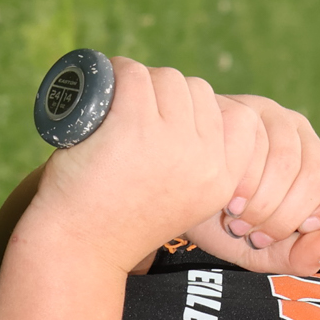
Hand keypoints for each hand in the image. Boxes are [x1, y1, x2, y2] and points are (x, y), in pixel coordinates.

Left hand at [20, 58, 240, 271]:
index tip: (174, 121)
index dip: (205, 112)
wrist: (79, 249)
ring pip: (166, 78)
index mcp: (222, 180)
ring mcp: (170, 140)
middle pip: (197, 92)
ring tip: (115, 105)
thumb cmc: (121, 224)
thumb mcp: (183, 202)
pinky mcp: (133, 124)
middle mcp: (204, 160)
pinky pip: (133, 74)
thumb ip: (199, 168)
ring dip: (142, 80)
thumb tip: (200, 119)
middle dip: (167, 94)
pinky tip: (103, 86)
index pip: (241, 119)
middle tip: (134, 115)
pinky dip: (116, 70)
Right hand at [174, 94, 319, 274]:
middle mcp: (304, 138)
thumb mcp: (260, 253)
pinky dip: (238, 180)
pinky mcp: (242, 109)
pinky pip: (255, 144)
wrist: (169, 198)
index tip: (303, 229)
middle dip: (283, 218)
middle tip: (252, 233)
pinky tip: (221, 191)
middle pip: (318, 177)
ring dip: (258, 202)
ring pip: (287, 161)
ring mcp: (274, 117)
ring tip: (234, 217)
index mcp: (319, 170)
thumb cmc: (219, 223)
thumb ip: (299, 258)